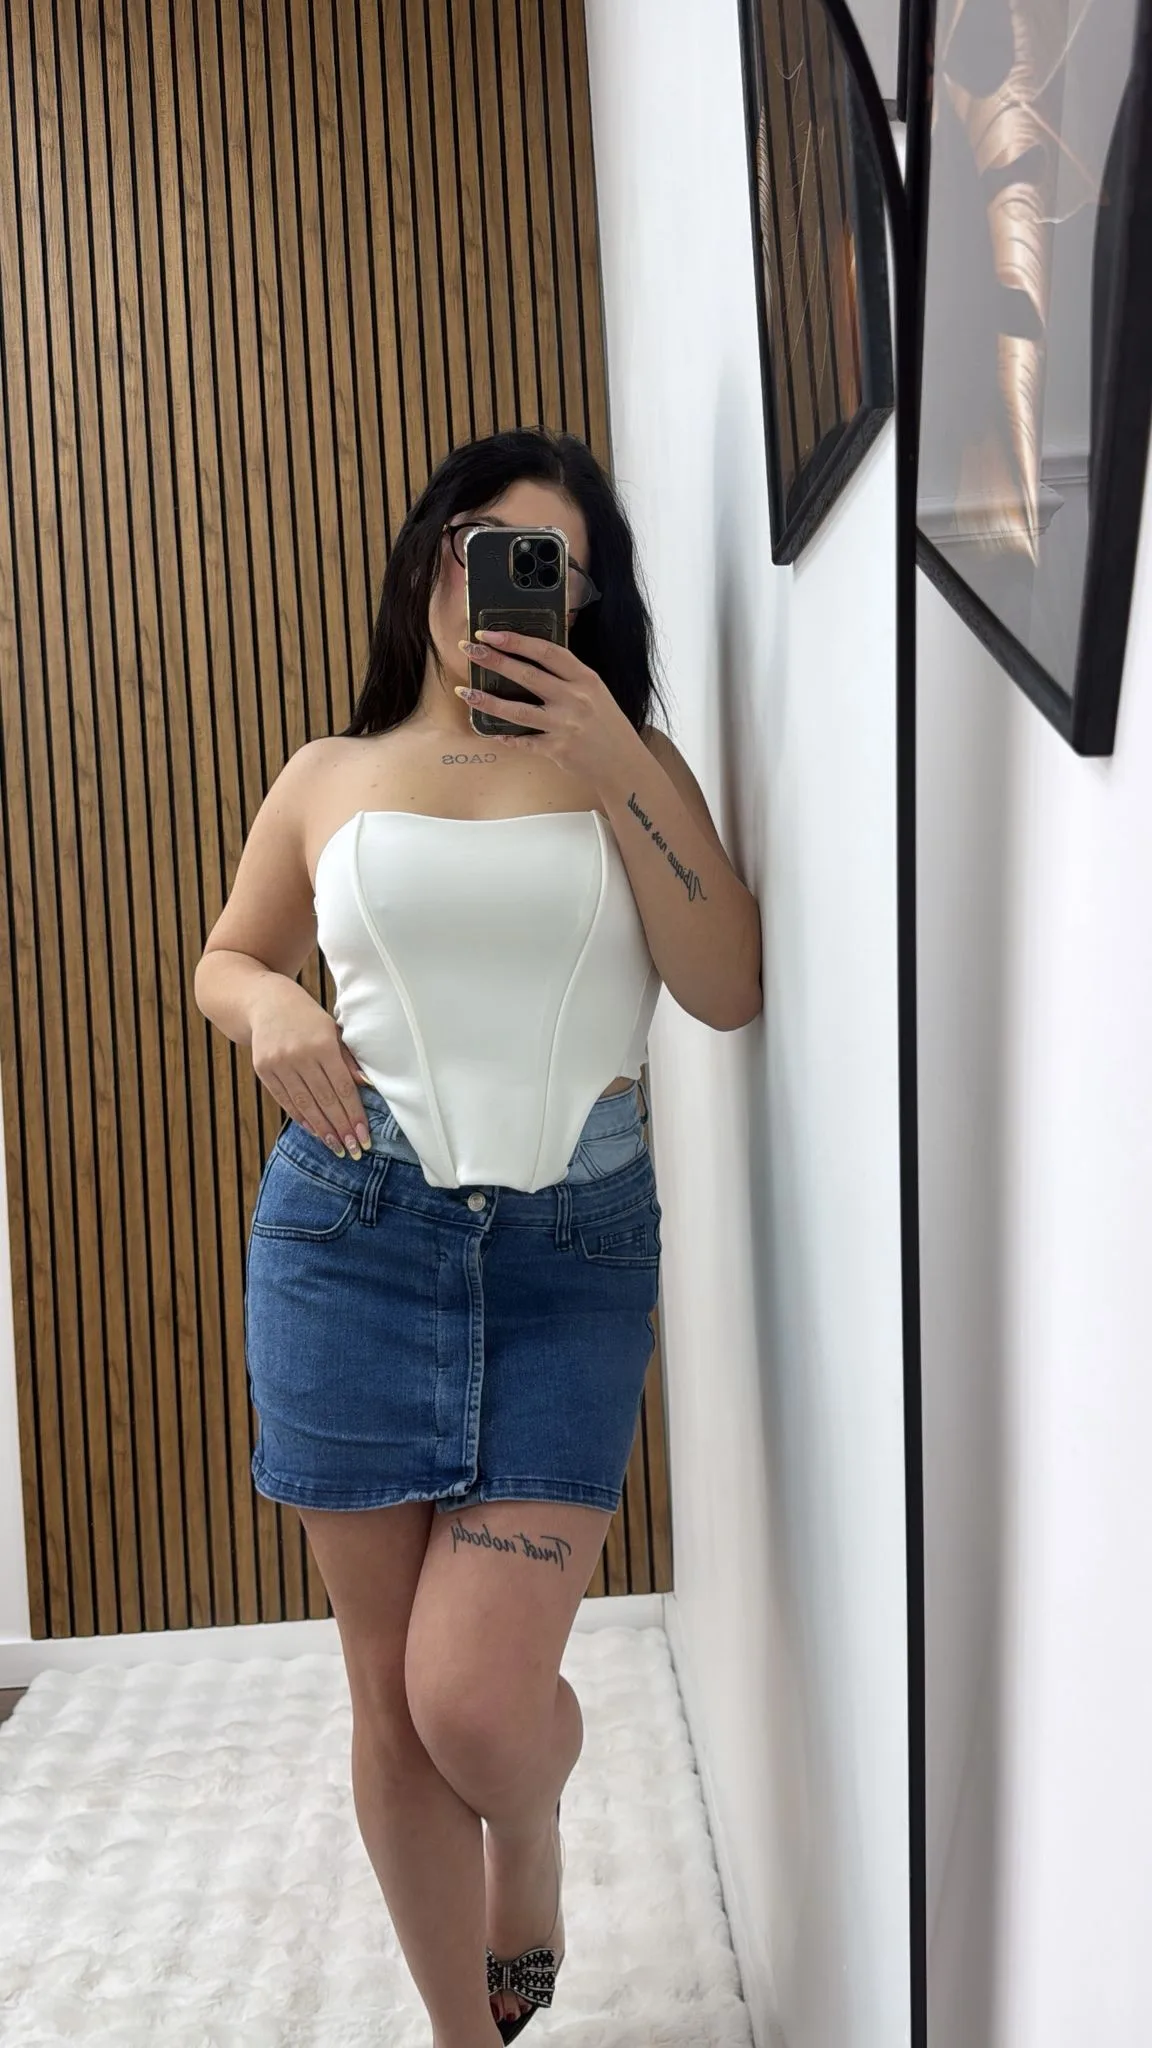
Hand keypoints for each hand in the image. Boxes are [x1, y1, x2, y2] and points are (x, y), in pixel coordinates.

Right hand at [250, 981, 372, 1155]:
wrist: (265, 1002)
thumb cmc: (308, 1017)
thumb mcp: (332, 1030)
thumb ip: (348, 1058)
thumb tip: (367, 1085)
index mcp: (322, 1043)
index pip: (342, 1087)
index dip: (354, 1114)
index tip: (364, 1136)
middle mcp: (299, 1054)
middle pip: (325, 1099)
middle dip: (341, 1128)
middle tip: (354, 1151)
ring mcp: (279, 1063)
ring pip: (304, 1103)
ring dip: (322, 1129)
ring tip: (336, 1147)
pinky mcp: (263, 1069)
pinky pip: (285, 1100)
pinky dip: (301, 1118)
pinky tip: (315, 1131)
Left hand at [454, 629, 637, 788]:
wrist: (624, 763)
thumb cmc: (607, 725)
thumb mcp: (595, 692)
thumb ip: (568, 677)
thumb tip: (530, 660)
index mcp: (585, 678)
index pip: (546, 651)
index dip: (516, 640)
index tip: (490, 633)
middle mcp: (575, 699)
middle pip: (527, 675)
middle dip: (494, 660)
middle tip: (469, 650)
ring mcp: (566, 725)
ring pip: (518, 710)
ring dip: (488, 701)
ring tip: (465, 693)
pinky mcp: (558, 750)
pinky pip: (524, 741)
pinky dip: (507, 737)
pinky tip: (491, 731)